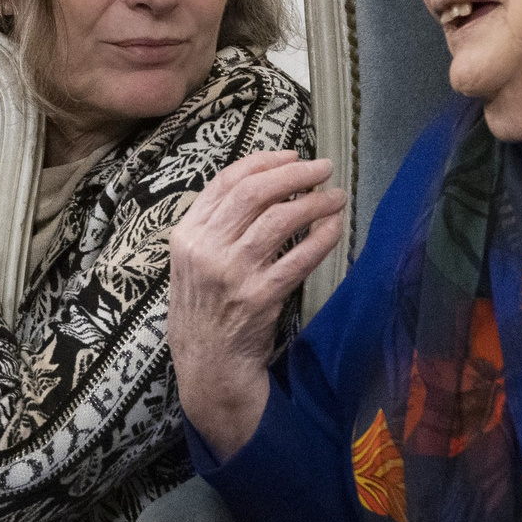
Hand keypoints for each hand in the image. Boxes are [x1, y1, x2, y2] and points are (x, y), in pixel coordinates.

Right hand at [168, 152, 345, 459]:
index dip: (265, 162)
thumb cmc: (204, 311)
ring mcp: (231, 273)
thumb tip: (265, 184)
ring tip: (335, 197)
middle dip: (295, 173)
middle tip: (323, 168)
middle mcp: (205, 249)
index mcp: (186, 234)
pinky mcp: (259, 297)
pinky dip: (321, 238)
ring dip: (314, 202)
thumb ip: (215, 226)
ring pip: (280, 219)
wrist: (207, 367)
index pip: (227, 182)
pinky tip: (335, 228)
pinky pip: (299, 258)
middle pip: (255, 193)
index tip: (293, 154)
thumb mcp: (191, 263)